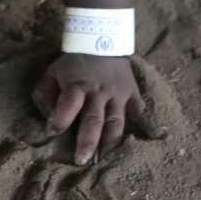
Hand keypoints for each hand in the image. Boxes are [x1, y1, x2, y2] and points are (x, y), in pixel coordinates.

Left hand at [33, 54, 155, 165]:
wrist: (102, 38)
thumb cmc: (75, 62)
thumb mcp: (53, 71)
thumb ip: (46, 93)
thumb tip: (47, 120)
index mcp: (78, 85)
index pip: (69, 102)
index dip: (61, 117)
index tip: (53, 131)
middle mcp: (99, 92)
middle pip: (94, 119)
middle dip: (87, 142)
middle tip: (81, 161)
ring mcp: (118, 94)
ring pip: (116, 122)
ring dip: (110, 142)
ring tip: (106, 159)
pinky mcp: (132, 94)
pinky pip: (141, 111)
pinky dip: (149, 124)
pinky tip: (154, 137)